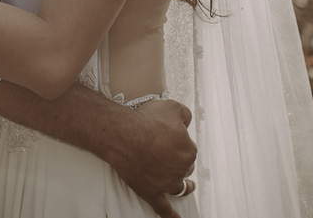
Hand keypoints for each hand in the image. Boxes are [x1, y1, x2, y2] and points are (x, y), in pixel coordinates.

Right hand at [109, 98, 196, 217]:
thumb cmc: (146, 120)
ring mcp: (167, 183)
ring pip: (179, 186)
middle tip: (165, 153)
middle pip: (185, 167)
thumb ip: (185, 114)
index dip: (179, 142)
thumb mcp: (172, 106)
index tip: (169, 137)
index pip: (189, 149)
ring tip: (187, 186)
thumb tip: (187, 123)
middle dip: (178, 161)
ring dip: (184, 187)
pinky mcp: (152, 192)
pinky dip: (171, 216)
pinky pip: (164, 208)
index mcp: (188, 150)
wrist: (123, 134)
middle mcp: (181, 168)